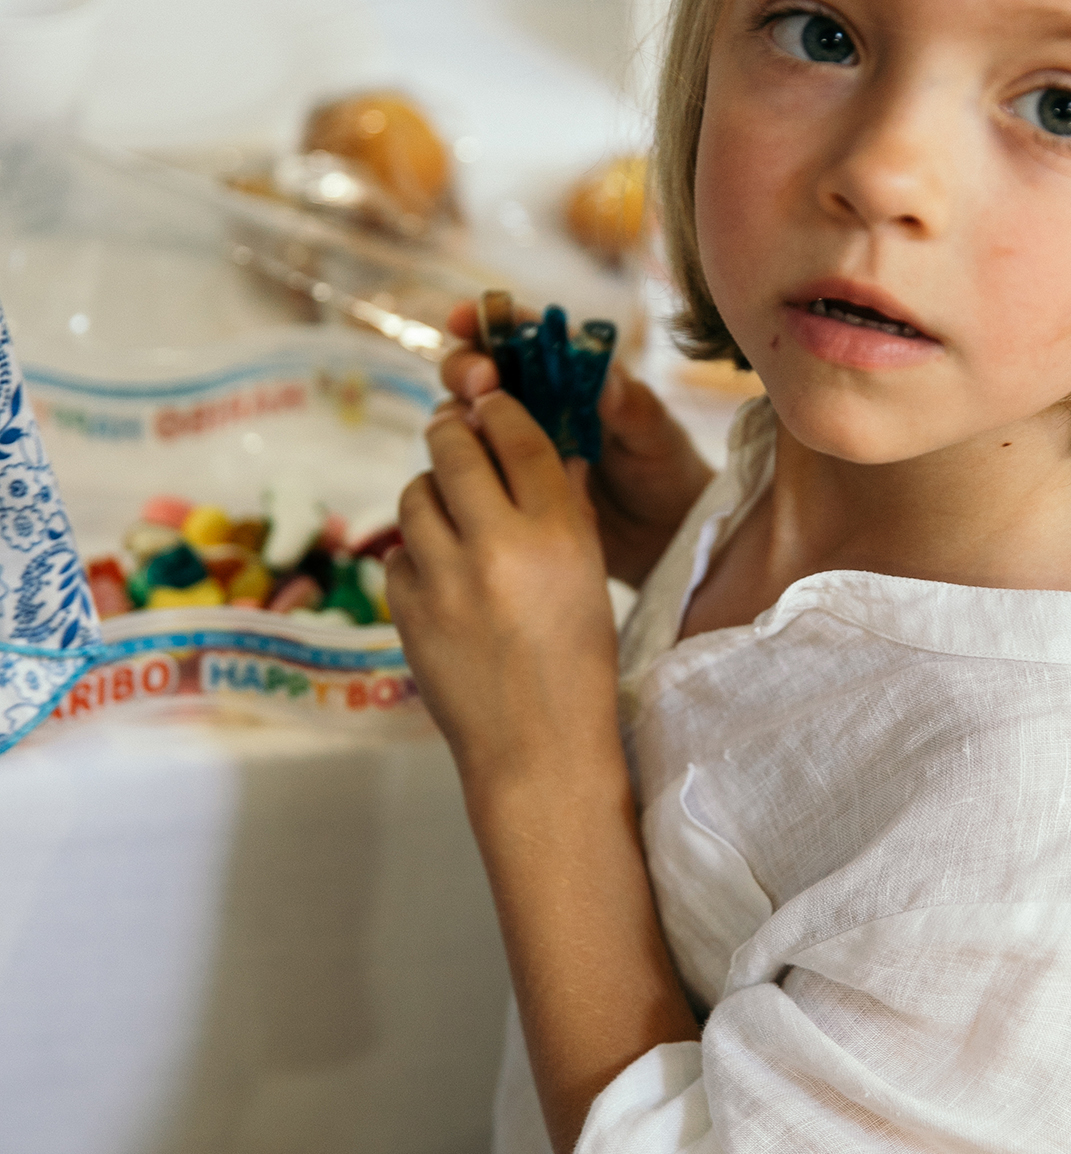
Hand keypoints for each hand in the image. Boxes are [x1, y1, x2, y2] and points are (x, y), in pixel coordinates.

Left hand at [386, 390, 620, 795]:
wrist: (537, 749)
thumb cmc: (576, 665)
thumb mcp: (590, 579)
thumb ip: (569, 510)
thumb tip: (553, 451)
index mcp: (556, 534)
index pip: (519, 438)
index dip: (501, 411)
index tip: (491, 404)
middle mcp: (496, 546)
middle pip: (454, 449)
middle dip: (451, 431)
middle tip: (453, 430)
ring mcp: (443, 579)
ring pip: (415, 496)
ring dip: (431, 492)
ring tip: (449, 510)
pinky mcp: (406, 610)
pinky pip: (397, 553)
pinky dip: (416, 554)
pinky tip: (440, 573)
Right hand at [442, 301, 712, 585]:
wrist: (666, 532)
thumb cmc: (666, 470)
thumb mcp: (656, 435)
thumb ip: (632, 407)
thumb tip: (606, 382)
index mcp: (570, 374)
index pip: (521, 334)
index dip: (488, 320)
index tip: (464, 319)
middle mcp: (534, 403)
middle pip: (479, 371)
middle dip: (467, 368)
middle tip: (480, 381)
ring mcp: (515, 445)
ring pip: (465, 419)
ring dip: (458, 417)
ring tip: (472, 427)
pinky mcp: (505, 486)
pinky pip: (470, 469)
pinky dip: (459, 465)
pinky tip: (463, 473)